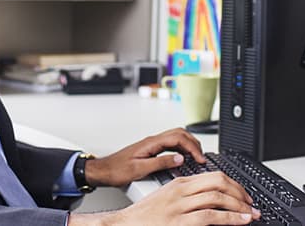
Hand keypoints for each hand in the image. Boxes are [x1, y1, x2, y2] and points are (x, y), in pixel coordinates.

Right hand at [69, 172, 259, 225]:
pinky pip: (211, 216)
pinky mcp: (179, 221)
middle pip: (219, 182)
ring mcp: (180, 206)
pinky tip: (241, 221)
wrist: (124, 224)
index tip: (243, 195)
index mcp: (179, 183)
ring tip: (251, 214)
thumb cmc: (144, 216)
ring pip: (218, 197)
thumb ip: (187, 197)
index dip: (234, 184)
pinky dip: (231, 218)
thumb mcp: (166, 199)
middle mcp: (181, 191)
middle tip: (251, 204)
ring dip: (240, 206)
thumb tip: (210, 202)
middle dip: (240, 193)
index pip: (213, 175)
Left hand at [85, 128, 208, 186]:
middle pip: (179, 133)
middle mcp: (152, 141)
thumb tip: (180, 158)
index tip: (199, 159)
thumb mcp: (140, 169)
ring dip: (188, 144)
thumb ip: (161, 162)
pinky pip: (170, 144)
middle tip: (201, 157)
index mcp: (151, 143)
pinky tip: (183, 157)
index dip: (192, 147)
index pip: (178, 138)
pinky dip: (181, 148)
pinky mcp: (150, 149)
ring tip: (196, 156)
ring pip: (175, 137)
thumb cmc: (117, 170)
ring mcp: (151, 144)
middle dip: (194, 143)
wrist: (103, 171)